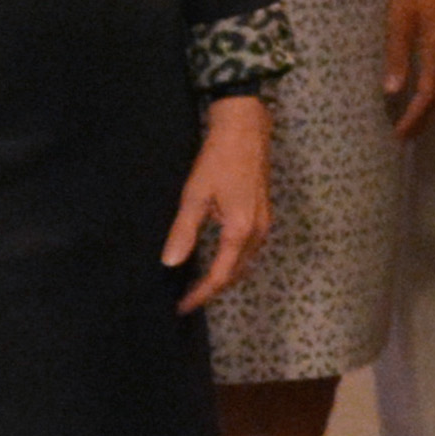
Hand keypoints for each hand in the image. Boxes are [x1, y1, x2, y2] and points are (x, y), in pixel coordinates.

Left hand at [169, 95, 275, 311]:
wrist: (246, 129)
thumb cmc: (219, 160)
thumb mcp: (195, 195)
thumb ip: (184, 231)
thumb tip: (170, 263)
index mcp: (240, 230)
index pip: (221, 275)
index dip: (201, 294)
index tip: (182, 306)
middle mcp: (257, 232)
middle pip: (237, 273)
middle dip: (213, 289)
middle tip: (188, 299)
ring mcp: (264, 223)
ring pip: (245, 262)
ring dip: (224, 276)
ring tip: (200, 284)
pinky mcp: (263, 214)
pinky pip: (249, 249)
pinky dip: (233, 261)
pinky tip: (217, 258)